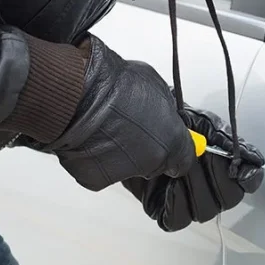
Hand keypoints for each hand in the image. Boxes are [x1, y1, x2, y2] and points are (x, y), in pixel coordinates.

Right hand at [44, 35, 195, 190]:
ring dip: (120, 152)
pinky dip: (96, 156)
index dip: (176, 151)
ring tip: (106, 127)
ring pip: (126, 166)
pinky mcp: (95, 179)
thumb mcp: (156, 86)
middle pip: (154, 163)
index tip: (171, 144)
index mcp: (171, 141)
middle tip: (132, 128)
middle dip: (146, 148)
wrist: (80, 94)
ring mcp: (122, 173)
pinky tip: (92, 136)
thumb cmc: (115, 85)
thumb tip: (164, 112)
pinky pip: (100, 168)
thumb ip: (165, 108)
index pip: (184, 160)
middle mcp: (150, 162)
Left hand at [123, 106, 264, 231]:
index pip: (247, 179)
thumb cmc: (164, 115)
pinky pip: (177, 219)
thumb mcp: (202, 123)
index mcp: (220, 159)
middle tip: (203, 158)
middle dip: (217, 178)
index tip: (238, 169)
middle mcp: (206, 180)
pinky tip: (169, 183)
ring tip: (182, 166)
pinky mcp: (161, 205)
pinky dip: (175, 202)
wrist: (130, 119)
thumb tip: (253, 159)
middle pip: (229, 199)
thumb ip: (227, 141)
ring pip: (204, 211)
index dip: (247, 177)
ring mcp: (184, 194)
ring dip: (194, 187)